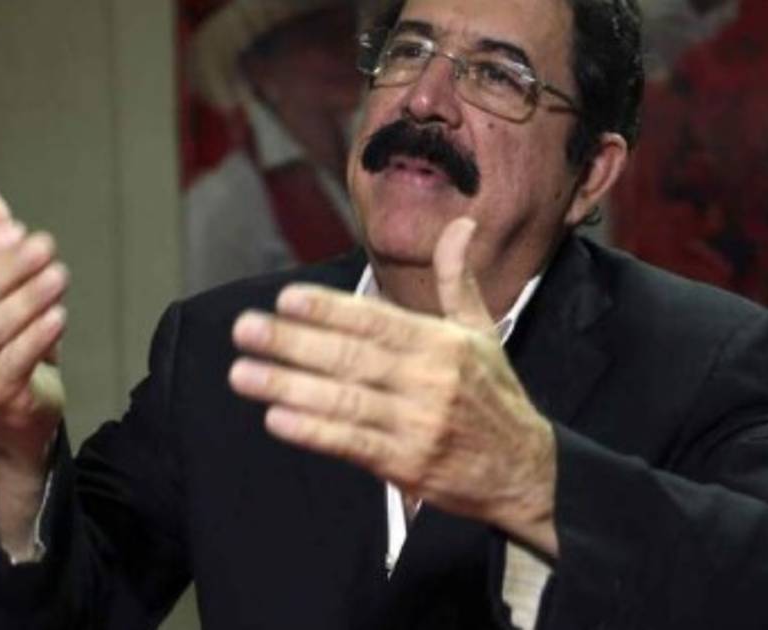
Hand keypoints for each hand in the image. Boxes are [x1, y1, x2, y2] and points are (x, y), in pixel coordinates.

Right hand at [0, 177, 68, 469]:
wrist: (22, 400)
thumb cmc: (11, 333)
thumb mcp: (2, 279)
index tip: (18, 230)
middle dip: (13, 268)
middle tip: (48, 248)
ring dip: (31, 298)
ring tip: (60, 277)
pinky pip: (14, 360)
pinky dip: (37, 337)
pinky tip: (59, 317)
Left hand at [229, 218, 558, 556]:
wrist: (525, 470)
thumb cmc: (494, 396)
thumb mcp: (481, 332)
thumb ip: (457, 279)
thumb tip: (461, 223)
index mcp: (442, 344)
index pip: (376, 320)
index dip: (328, 309)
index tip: (284, 298)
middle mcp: (429, 381)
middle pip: (350, 357)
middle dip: (292, 342)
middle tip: (244, 329)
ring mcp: (418, 425)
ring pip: (344, 401)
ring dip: (288, 386)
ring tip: (242, 374)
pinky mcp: (408, 465)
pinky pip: (353, 445)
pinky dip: (314, 432)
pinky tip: (276, 419)